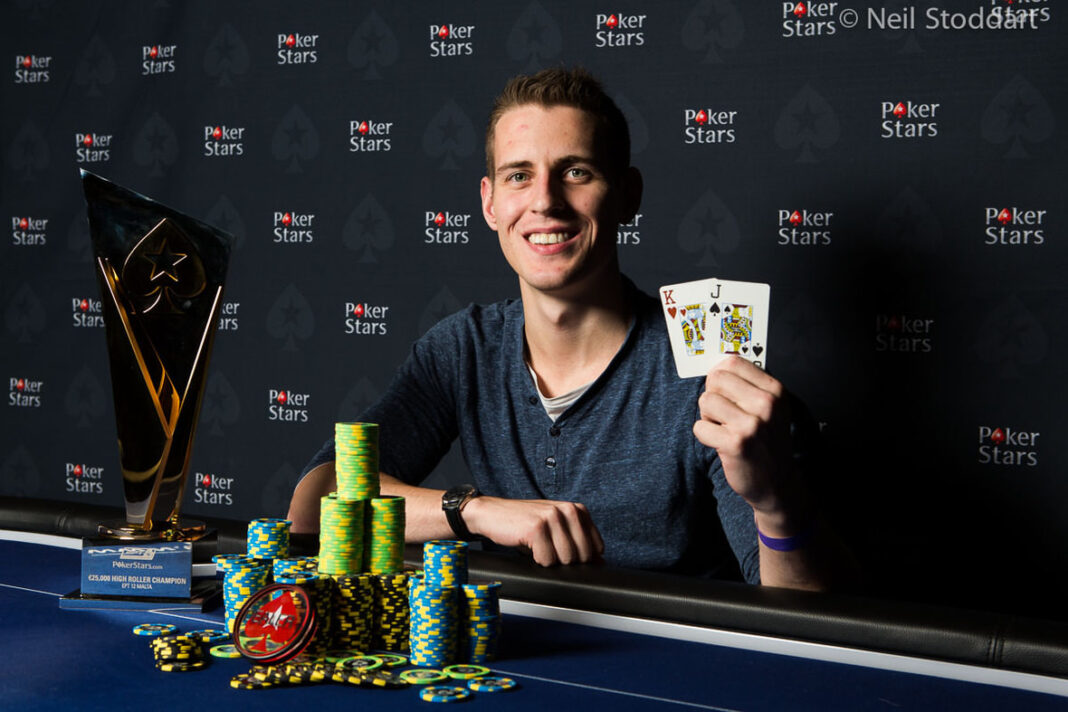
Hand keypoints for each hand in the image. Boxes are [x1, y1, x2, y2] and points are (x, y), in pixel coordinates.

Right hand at [462, 496, 604, 566]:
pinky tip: (528, 547)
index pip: (596, 548)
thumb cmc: (524, 523)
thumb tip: (600, 563)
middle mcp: (567, 510)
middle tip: (548, 550)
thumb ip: (578, 541)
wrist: (491, 514)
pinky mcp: (537, 528)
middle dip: (565, 561)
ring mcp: (552, 517)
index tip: (563, 552)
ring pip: (565, 559)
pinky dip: (537, 560)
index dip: (580, 558)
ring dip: (549, 560)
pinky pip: (547, 560)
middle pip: (582, 556)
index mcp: (577, 509)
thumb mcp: (555, 529)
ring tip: (538, 547)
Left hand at [692, 356, 798, 527]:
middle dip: (714, 397)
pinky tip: (722, 444)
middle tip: (727, 416)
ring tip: (725, 429)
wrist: (777, 482)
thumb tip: (715, 366)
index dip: (721, 378)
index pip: (732, 363)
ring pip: (705, 401)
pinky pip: (699, 427)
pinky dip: (705, 436)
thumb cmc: (767, 440)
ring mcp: (752, 424)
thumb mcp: (769, 408)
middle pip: (715, 379)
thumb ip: (747, 385)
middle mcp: (766, 404)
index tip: (727, 394)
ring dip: (708, 417)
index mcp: (774, 390)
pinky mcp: (736, 444)